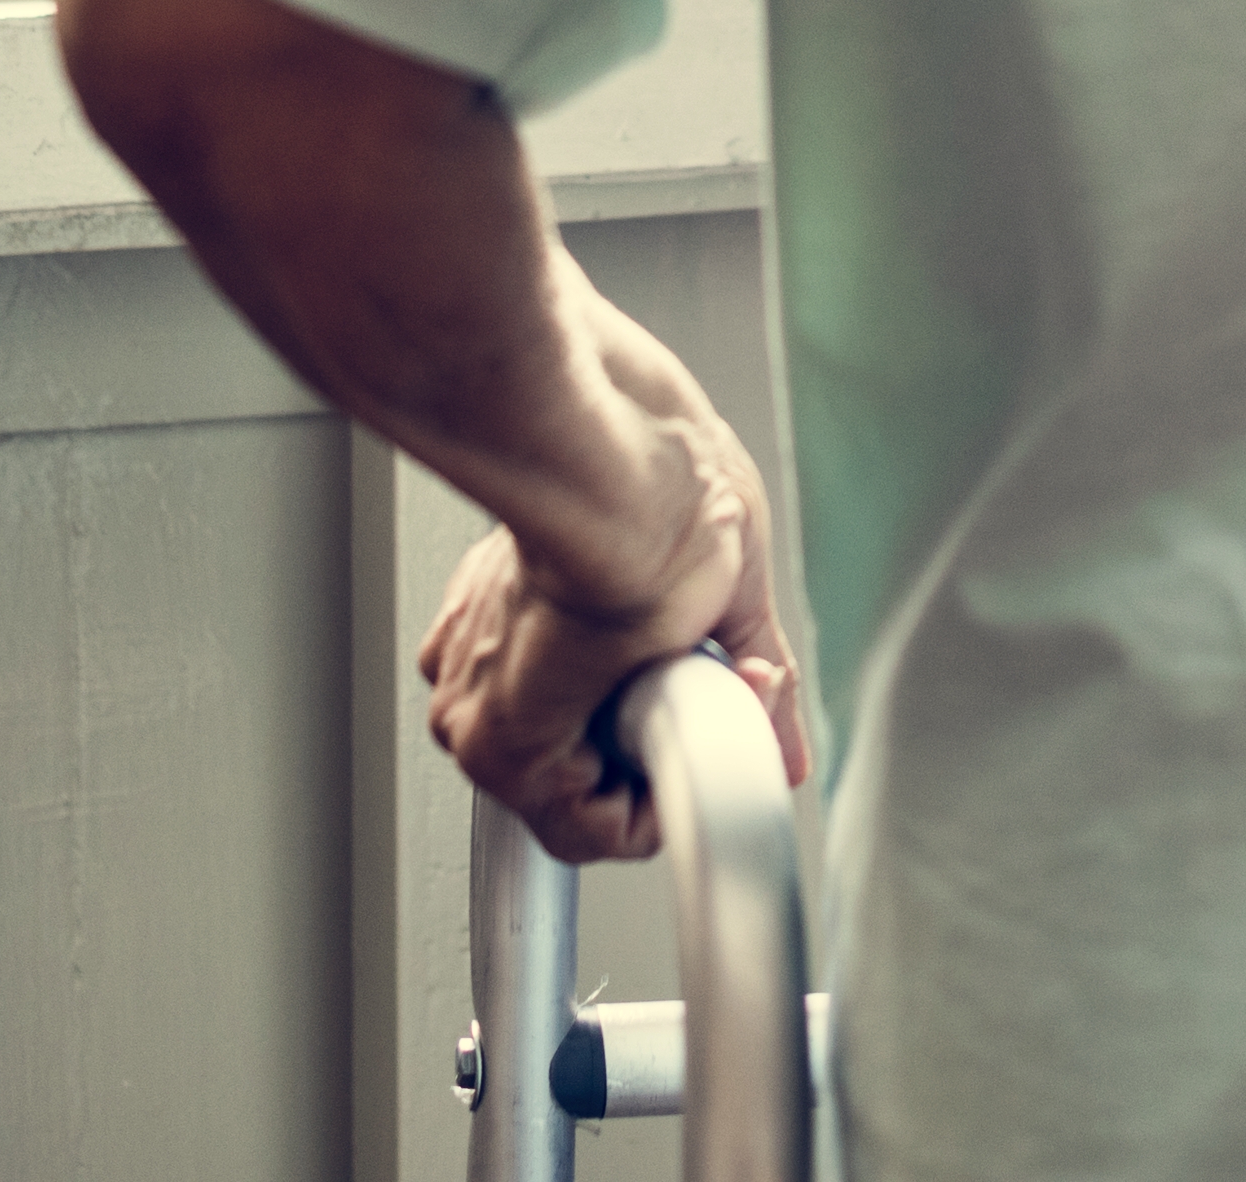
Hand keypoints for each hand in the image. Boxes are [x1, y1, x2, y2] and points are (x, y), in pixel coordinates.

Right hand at [418, 356, 807, 863]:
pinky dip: (568, 633)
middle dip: (640, 734)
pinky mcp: (469, 589)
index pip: (593, 830)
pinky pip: (522, 648)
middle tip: (688, 676)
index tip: (700, 749)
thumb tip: (785, 747)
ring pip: (546, 708)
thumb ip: (757, 697)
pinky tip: (611, 592)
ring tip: (649, 626)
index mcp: (512, 744)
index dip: (666, 793)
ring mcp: (460, 644)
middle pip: (570, 770)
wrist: (598, 416)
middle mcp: (467, 704)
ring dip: (603, 683)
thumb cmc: (654, 509)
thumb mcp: (732, 611)